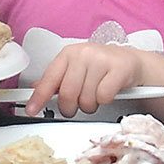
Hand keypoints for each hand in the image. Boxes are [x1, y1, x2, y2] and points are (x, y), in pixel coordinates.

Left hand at [25, 42, 145, 117]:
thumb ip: (57, 80)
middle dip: (70, 108)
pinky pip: (104, 97)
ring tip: (95, 95)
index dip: (39, 97)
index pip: (49, 78)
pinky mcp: (119, 68)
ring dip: (89, 105)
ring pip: (86, 98)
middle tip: (75, 107)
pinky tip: (108, 92)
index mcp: (68, 54)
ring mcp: (101, 60)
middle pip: (68, 93)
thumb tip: (35, 90)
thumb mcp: (75, 70)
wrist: (131, 61)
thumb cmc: (100, 67)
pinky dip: (105, 100)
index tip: (32, 110)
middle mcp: (83, 54)